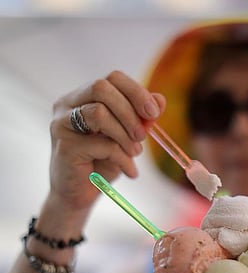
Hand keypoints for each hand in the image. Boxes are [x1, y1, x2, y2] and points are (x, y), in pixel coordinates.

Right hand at [47, 71, 165, 215]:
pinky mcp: (64, 146)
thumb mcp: (127, 137)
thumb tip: (160, 99)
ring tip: (135, 153)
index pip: (113, 78)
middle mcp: (68, 104)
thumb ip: (141, 118)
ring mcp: (62, 123)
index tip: (154, 113)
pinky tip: (129, 171)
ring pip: (99, 113)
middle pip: (101, 88)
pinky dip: (122, 158)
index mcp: (84, 96)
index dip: (137, 92)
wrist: (81, 194)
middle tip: (143, 135)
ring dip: (125, 135)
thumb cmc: (103, 162)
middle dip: (130, 111)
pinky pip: (101, 144)